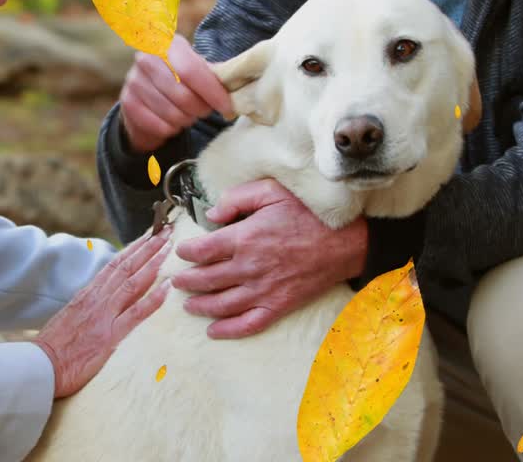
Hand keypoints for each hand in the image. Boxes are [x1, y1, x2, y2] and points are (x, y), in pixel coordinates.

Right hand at [33, 226, 173, 397]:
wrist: (41, 365)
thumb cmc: (54, 347)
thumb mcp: (71, 316)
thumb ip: (89, 304)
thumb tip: (105, 296)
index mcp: (87, 294)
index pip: (114, 264)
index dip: (133, 248)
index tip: (149, 236)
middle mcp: (96, 298)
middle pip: (126, 266)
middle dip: (147, 247)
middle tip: (166, 231)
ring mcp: (104, 314)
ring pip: (132, 282)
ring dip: (153, 263)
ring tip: (169, 248)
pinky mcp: (109, 334)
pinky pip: (136, 313)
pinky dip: (153, 299)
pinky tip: (167, 287)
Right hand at [119, 34, 234, 153]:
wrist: (146, 92)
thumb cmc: (179, 79)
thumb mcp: (196, 69)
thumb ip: (214, 74)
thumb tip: (238, 86)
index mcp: (168, 44)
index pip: (191, 71)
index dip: (212, 92)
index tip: (227, 108)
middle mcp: (146, 59)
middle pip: (183, 95)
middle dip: (201, 109)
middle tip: (205, 111)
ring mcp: (134, 81)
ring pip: (172, 114)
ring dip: (186, 120)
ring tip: (187, 114)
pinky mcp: (128, 103)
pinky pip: (160, 126)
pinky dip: (172, 129)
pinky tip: (172, 121)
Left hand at [171, 179, 368, 338]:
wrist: (346, 242)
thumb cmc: (309, 213)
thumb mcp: (271, 192)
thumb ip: (237, 199)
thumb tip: (212, 215)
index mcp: (244, 238)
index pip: (201, 251)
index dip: (185, 252)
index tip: (181, 252)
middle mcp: (249, 267)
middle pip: (206, 279)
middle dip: (186, 281)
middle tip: (176, 280)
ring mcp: (264, 290)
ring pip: (221, 304)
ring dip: (200, 306)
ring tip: (188, 304)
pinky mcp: (279, 305)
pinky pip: (248, 323)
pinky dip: (228, 330)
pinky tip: (213, 330)